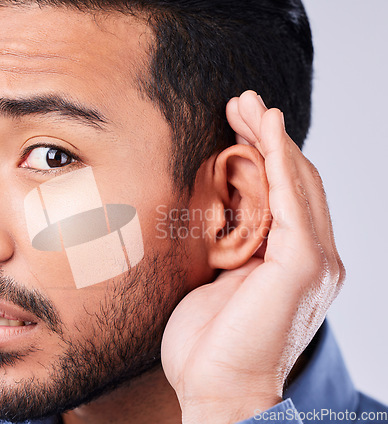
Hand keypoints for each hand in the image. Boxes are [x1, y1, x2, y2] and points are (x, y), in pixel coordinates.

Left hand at [161, 90, 345, 422]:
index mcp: (289, 260)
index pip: (282, 194)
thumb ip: (231, 244)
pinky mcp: (303, 265)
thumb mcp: (217, 279)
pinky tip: (267, 130)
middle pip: (293, 181)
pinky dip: (282, 161)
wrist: (217, 390)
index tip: (235, 125)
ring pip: (297, 183)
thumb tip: (219, 212)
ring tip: (250, 105)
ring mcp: (313, 260)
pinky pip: (294, 201)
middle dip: (267, 137)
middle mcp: (311, 256)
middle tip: (242, 103)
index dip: (262, 155)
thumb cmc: (209, 342)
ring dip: (273, 139)